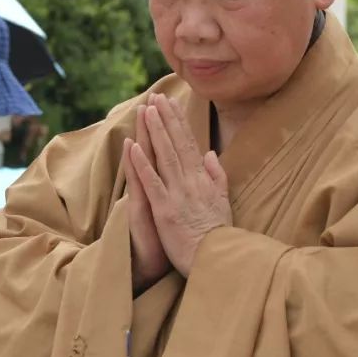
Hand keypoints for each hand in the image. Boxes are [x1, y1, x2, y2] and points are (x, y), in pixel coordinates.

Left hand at [129, 93, 230, 276]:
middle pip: (176, 144)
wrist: (218, 259)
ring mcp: (178, 195)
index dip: (178, 122)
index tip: (170, 104)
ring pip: (164, 157)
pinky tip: (134, 147)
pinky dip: (143, 164)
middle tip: (156, 97)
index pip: (188, 144)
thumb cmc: (219, 235)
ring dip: (155, 132)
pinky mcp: (165, 210)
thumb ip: (217, 176)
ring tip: (147, 110)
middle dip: (165, 119)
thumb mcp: (223, 202)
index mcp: (203, 180)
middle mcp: (191, 182)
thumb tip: (211, 154)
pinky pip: (152, 183)